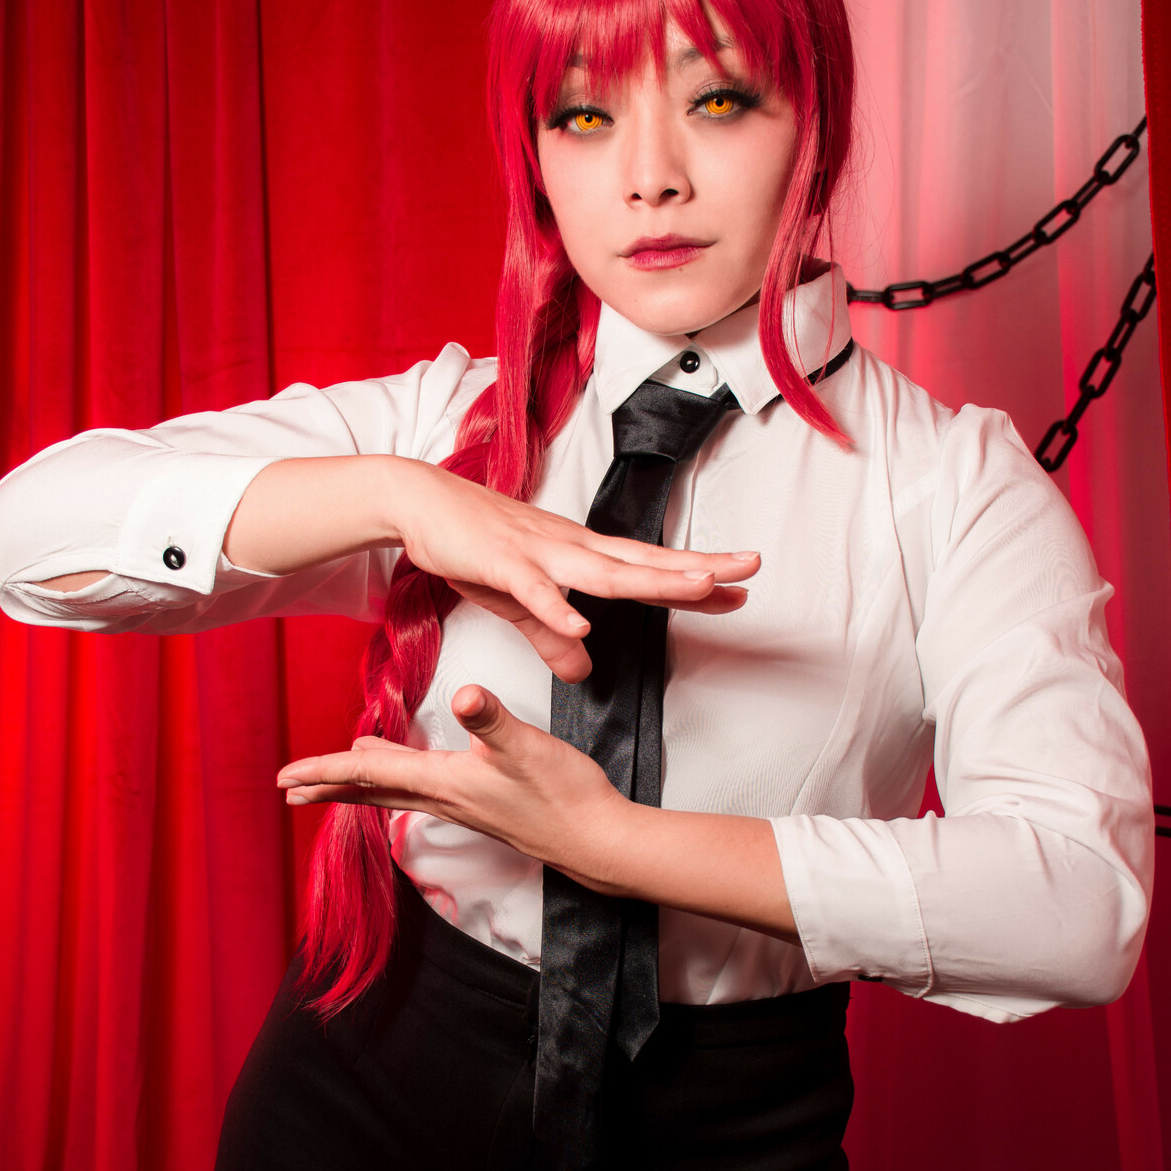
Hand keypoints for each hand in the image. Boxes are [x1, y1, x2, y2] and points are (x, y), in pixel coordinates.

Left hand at [277, 684, 626, 886]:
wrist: (595, 840)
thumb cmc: (563, 795)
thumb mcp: (526, 746)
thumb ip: (491, 719)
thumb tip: (463, 695)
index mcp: (445, 782)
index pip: (371, 775)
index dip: (326, 770)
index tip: (287, 777)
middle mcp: (446, 799)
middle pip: (372, 791)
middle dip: (327, 787)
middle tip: (287, 789)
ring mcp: (463, 805)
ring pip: (395, 793)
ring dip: (359, 785)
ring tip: (332, 779)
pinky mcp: (481, 805)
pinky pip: (420, 794)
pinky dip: (397, 784)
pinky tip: (406, 777)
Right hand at [390, 459, 759, 681]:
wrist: (420, 503)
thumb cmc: (472, 545)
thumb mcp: (517, 603)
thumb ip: (551, 637)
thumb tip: (583, 666)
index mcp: (579, 556)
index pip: (647, 568)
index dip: (694, 578)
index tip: (740, 587)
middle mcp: (570, 549)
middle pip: (644, 562)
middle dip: (699, 568)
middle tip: (750, 568)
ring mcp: (539, 553)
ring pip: (604, 571)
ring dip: (654, 579)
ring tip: (699, 587)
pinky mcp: (501, 563)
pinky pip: (534, 590)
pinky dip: (558, 608)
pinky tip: (583, 626)